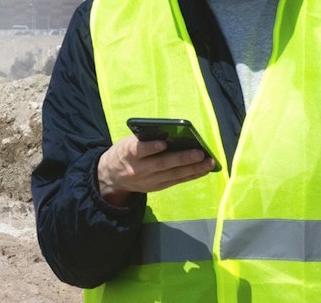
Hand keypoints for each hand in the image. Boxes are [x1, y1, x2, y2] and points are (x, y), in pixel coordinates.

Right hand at [96, 135, 215, 205]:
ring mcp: (148, 180)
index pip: (139, 150)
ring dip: (192, 169)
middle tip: (199, 153)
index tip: (164, 143)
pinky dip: (190, 175)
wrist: (112, 177)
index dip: (151, 147)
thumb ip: (144, 139)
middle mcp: (139, 169)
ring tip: (208, 162)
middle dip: (182, 158)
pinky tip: (203, 170)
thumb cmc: (124, 153)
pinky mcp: (156, 187)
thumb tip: (171, 134)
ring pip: (173, 174)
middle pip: (162, 164)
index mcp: (128, 153)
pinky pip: (176, 181)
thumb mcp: (126, 143)